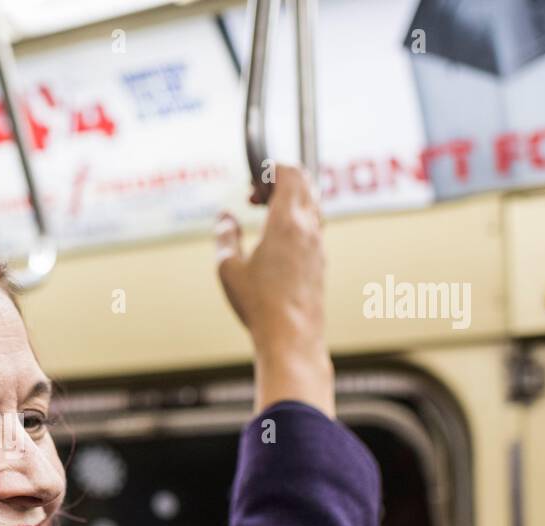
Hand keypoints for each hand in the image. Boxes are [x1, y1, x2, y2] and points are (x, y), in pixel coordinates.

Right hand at [215, 164, 334, 418]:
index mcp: (287, 222)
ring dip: (290, 202)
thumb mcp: (228, 267)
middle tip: (256, 197)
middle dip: (281, 181)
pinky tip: (276, 242)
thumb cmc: (258, 304)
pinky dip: (296, 222)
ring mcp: (318, 246)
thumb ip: (225, 235)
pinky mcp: (320, 263)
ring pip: (312, 205)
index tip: (251, 184)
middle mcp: (308, 229)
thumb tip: (225, 217)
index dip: (270, 169)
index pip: (290, 173)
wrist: (290, 337)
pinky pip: (313, 227)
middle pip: (306, 184)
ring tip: (265, 217)